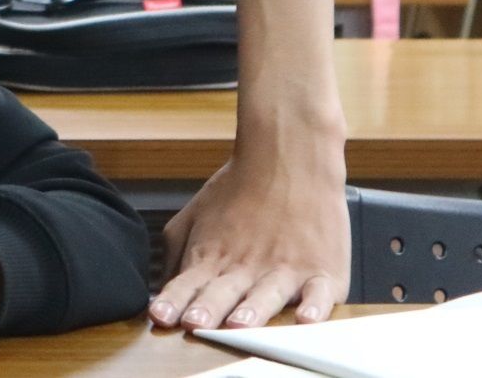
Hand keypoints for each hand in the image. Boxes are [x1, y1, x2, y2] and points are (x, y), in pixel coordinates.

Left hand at [152, 140, 348, 330]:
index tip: (159, 317)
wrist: (288, 156)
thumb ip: (178, 253)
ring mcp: (285, 269)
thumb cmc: (240, 189)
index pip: (188, 284)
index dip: (173, 302)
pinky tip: (305, 319)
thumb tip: (166, 289)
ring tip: (239, 325)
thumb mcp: (196, 216)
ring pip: (266, 297)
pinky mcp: (322, 271)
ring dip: (252, 312)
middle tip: (194, 324)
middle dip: (208, 310)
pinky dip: (314, 307)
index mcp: (214, 256)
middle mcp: (246, 267)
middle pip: (224, 293)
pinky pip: (319, 295)